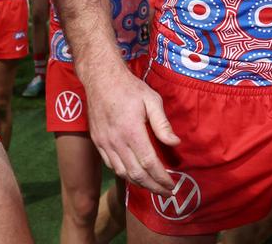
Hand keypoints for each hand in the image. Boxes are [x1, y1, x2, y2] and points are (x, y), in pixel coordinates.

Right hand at [85, 67, 179, 193]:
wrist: (100, 78)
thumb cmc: (129, 87)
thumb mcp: (151, 100)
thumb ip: (162, 124)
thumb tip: (175, 143)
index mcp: (131, 131)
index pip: (149, 163)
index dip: (161, 178)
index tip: (172, 185)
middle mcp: (116, 141)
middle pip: (136, 174)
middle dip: (153, 187)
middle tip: (166, 192)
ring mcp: (104, 143)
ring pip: (122, 173)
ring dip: (139, 183)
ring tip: (152, 186)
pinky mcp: (97, 141)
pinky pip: (110, 165)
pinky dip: (123, 174)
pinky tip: (133, 174)